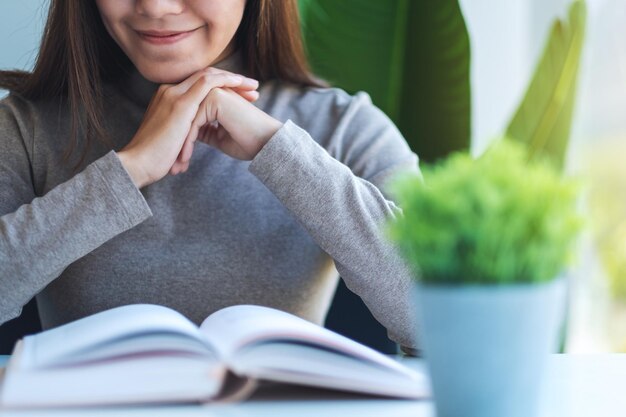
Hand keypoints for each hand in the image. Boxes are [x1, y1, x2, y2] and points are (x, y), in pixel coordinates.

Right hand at [116, 67, 259, 187]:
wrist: (138, 164)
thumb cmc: (156, 158)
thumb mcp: (173, 138)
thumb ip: (185, 130)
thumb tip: (199, 135)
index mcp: (167, 98)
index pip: (199, 85)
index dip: (222, 87)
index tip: (242, 95)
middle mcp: (169, 91)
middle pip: (206, 76)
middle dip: (232, 80)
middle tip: (252, 88)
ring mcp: (173, 95)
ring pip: (208, 75)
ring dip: (234, 79)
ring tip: (253, 87)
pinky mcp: (180, 103)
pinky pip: (206, 83)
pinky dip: (225, 81)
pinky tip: (240, 84)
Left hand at [170, 87, 282, 172]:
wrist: (267, 145)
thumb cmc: (247, 143)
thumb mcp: (219, 137)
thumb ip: (205, 131)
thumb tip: (191, 135)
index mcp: (213, 98)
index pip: (188, 117)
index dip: (181, 139)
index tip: (176, 160)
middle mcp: (212, 91)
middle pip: (184, 118)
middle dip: (176, 143)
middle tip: (171, 166)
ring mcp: (213, 93)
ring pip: (185, 120)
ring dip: (179, 145)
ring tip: (176, 166)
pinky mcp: (215, 99)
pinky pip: (193, 122)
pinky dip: (187, 142)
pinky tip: (185, 159)